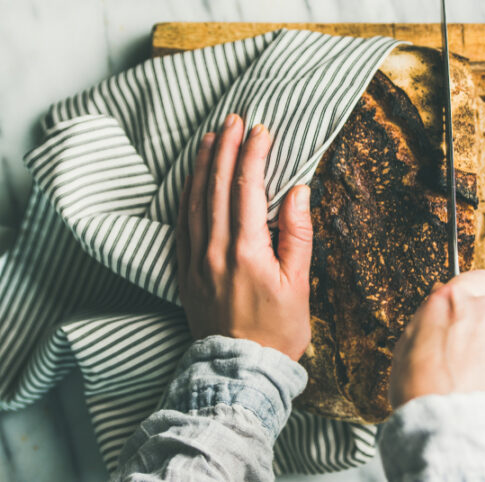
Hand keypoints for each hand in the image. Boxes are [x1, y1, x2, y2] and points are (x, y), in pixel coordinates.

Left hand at [176, 113, 312, 360]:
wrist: (242, 370)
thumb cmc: (279, 330)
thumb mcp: (299, 285)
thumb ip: (298, 235)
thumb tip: (299, 192)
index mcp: (247, 251)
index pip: (247, 189)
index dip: (254, 155)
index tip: (263, 130)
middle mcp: (216, 250)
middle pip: (217, 187)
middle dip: (226, 148)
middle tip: (234, 119)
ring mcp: (195, 261)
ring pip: (194, 201)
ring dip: (203, 165)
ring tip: (211, 136)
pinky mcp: (184, 272)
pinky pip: (181, 224)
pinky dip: (186, 195)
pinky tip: (192, 179)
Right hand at [388, 270, 484, 408]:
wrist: (447, 424)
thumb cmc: (419, 385)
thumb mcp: (406, 340)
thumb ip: (430, 316)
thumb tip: (440, 309)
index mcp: (455, 299)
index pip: (478, 278)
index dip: (471, 293)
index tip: (463, 308)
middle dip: (477, 330)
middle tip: (456, 356)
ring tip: (467, 381)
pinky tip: (480, 392)